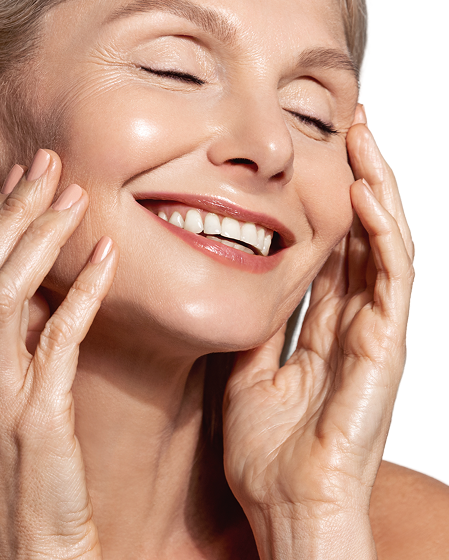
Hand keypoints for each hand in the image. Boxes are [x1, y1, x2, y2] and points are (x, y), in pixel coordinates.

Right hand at [0, 150, 116, 559]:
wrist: (32, 558)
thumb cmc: (24, 481)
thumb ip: (3, 353)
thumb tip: (35, 290)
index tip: (16, 185)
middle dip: (9, 212)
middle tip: (43, 165)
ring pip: (2, 294)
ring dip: (38, 237)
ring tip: (71, 193)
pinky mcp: (35, 418)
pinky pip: (57, 337)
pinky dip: (81, 290)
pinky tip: (106, 255)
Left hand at [221, 105, 413, 556]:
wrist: (287, 507)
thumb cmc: (270, 451)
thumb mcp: (250, 373)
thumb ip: (258, 329)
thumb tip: (241, 289)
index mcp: (327, 328)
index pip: (336, 250)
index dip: (329, 204)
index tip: (316, 157)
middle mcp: (358, 324)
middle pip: (366, 237)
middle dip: (362, 180)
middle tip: (351, 127)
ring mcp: (377, 336)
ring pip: (388, 247)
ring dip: (380, 190)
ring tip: (366, 138)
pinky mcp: (386, 351)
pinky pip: (392, 282)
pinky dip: (384, 236)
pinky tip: (369, 195)